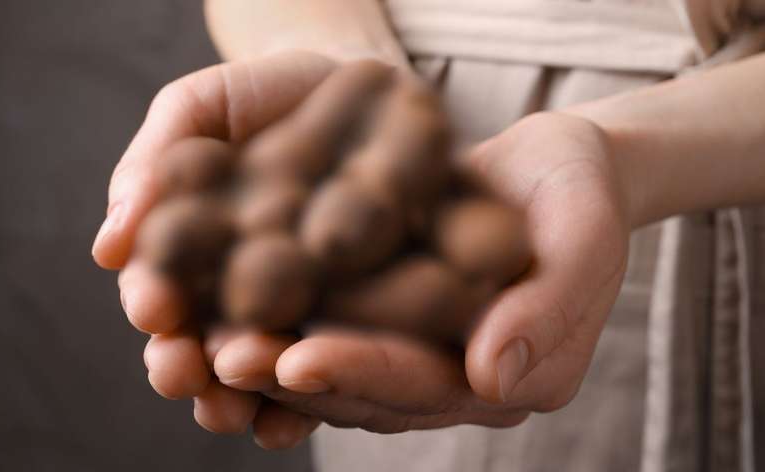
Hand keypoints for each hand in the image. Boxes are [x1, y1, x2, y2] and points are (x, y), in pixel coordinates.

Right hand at [95, 50, 349, 447]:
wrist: (351, 88)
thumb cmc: (263, 95)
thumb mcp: (199, 111)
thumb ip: (151, 169)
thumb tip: (107, 249)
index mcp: (190, 252)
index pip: (159, 289)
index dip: (152, 302)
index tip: (154, 308)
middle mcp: (236, 291)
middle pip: (203, 344)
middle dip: (187, 366)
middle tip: (185, 374)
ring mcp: (294, 309)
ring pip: (261, 370)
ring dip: (242, 397)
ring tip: (237, 410)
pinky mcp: (354, 316)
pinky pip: (330, 366)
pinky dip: (312, 395)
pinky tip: (300, 417)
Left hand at [207, 112, 630, 434]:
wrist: (553, 165)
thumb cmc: (578, 195)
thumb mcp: (586, 238)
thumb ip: (549, 312)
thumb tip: (492, 379)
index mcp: (511, 375)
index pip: (429, 387)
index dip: (363, 375)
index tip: (297, 363)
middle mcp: (459, 376)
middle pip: (370, 389)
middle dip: (296, 377)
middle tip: (224, 359)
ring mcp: (422, 349)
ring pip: (339, 367)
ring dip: (274, 358)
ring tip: (207, 340)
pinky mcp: (392, 315)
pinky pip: (332, 325)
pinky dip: (284, 319)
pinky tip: (228, 304)